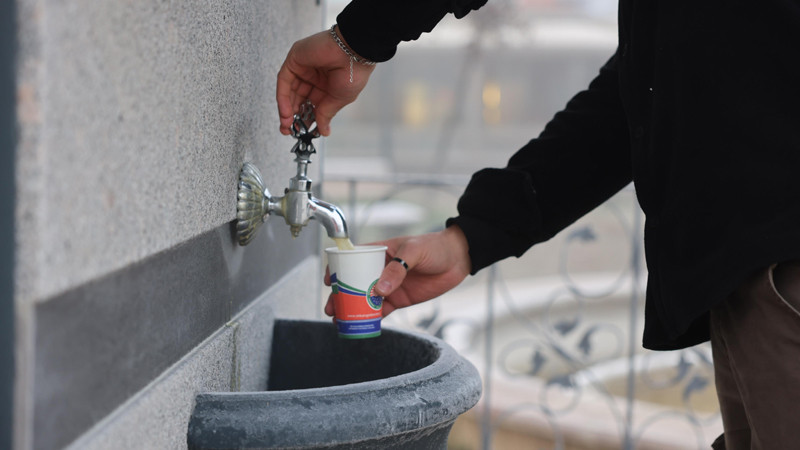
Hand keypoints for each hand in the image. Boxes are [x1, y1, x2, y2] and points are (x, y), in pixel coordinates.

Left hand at [276, 28, 375, 136]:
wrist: (354, 51)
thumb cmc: (355, 72)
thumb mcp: (339, 99)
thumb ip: (326, 114)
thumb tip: (323, 131)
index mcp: (327, 86)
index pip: (311, 105)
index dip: (305, 119)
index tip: (301, 133)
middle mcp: (314, 76)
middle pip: (297, 99)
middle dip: (292, 116)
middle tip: (289, 131)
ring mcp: (303, 67)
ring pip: (289, 91)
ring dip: (286, 109)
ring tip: (286, 124)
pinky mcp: (294, 59)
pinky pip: (284, 81)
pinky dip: (283, 98)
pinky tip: (286, 112)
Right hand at [324, 226, 471, 316]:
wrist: (458, 259)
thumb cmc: (434, 246)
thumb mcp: (414, 251)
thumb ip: (397, 269)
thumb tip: (379, 290)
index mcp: (379, 252)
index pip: (352, 259)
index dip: (338, 269)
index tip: (330, 281)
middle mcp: (380, 269)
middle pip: (354, 283)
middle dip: (341, 296)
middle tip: (331, 309)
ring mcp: (389, 286)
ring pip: (364, 299)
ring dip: (352, 310)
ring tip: (340, 321)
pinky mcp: (399, 299)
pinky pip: (381, 310)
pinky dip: (371, 318)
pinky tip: (361, 326)